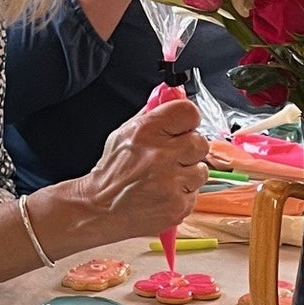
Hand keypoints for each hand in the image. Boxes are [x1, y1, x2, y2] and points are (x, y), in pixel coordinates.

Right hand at [80, 100, 208, 238]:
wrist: (101, 208)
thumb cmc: (113, 172)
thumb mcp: (125, 133)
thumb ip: (152, 115)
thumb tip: (174, 96)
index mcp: (146, 131)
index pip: (189, 112)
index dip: (189, 120)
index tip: (184, 127)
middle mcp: (160, 155)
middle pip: (201, 142)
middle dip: (190, 150)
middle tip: (173, 158)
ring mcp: (171, 182)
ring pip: (201, 170)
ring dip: (188, 174)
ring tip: (166, 179)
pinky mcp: (178, 205)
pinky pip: (195, 194)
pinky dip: (183, 195)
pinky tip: (165, 194)